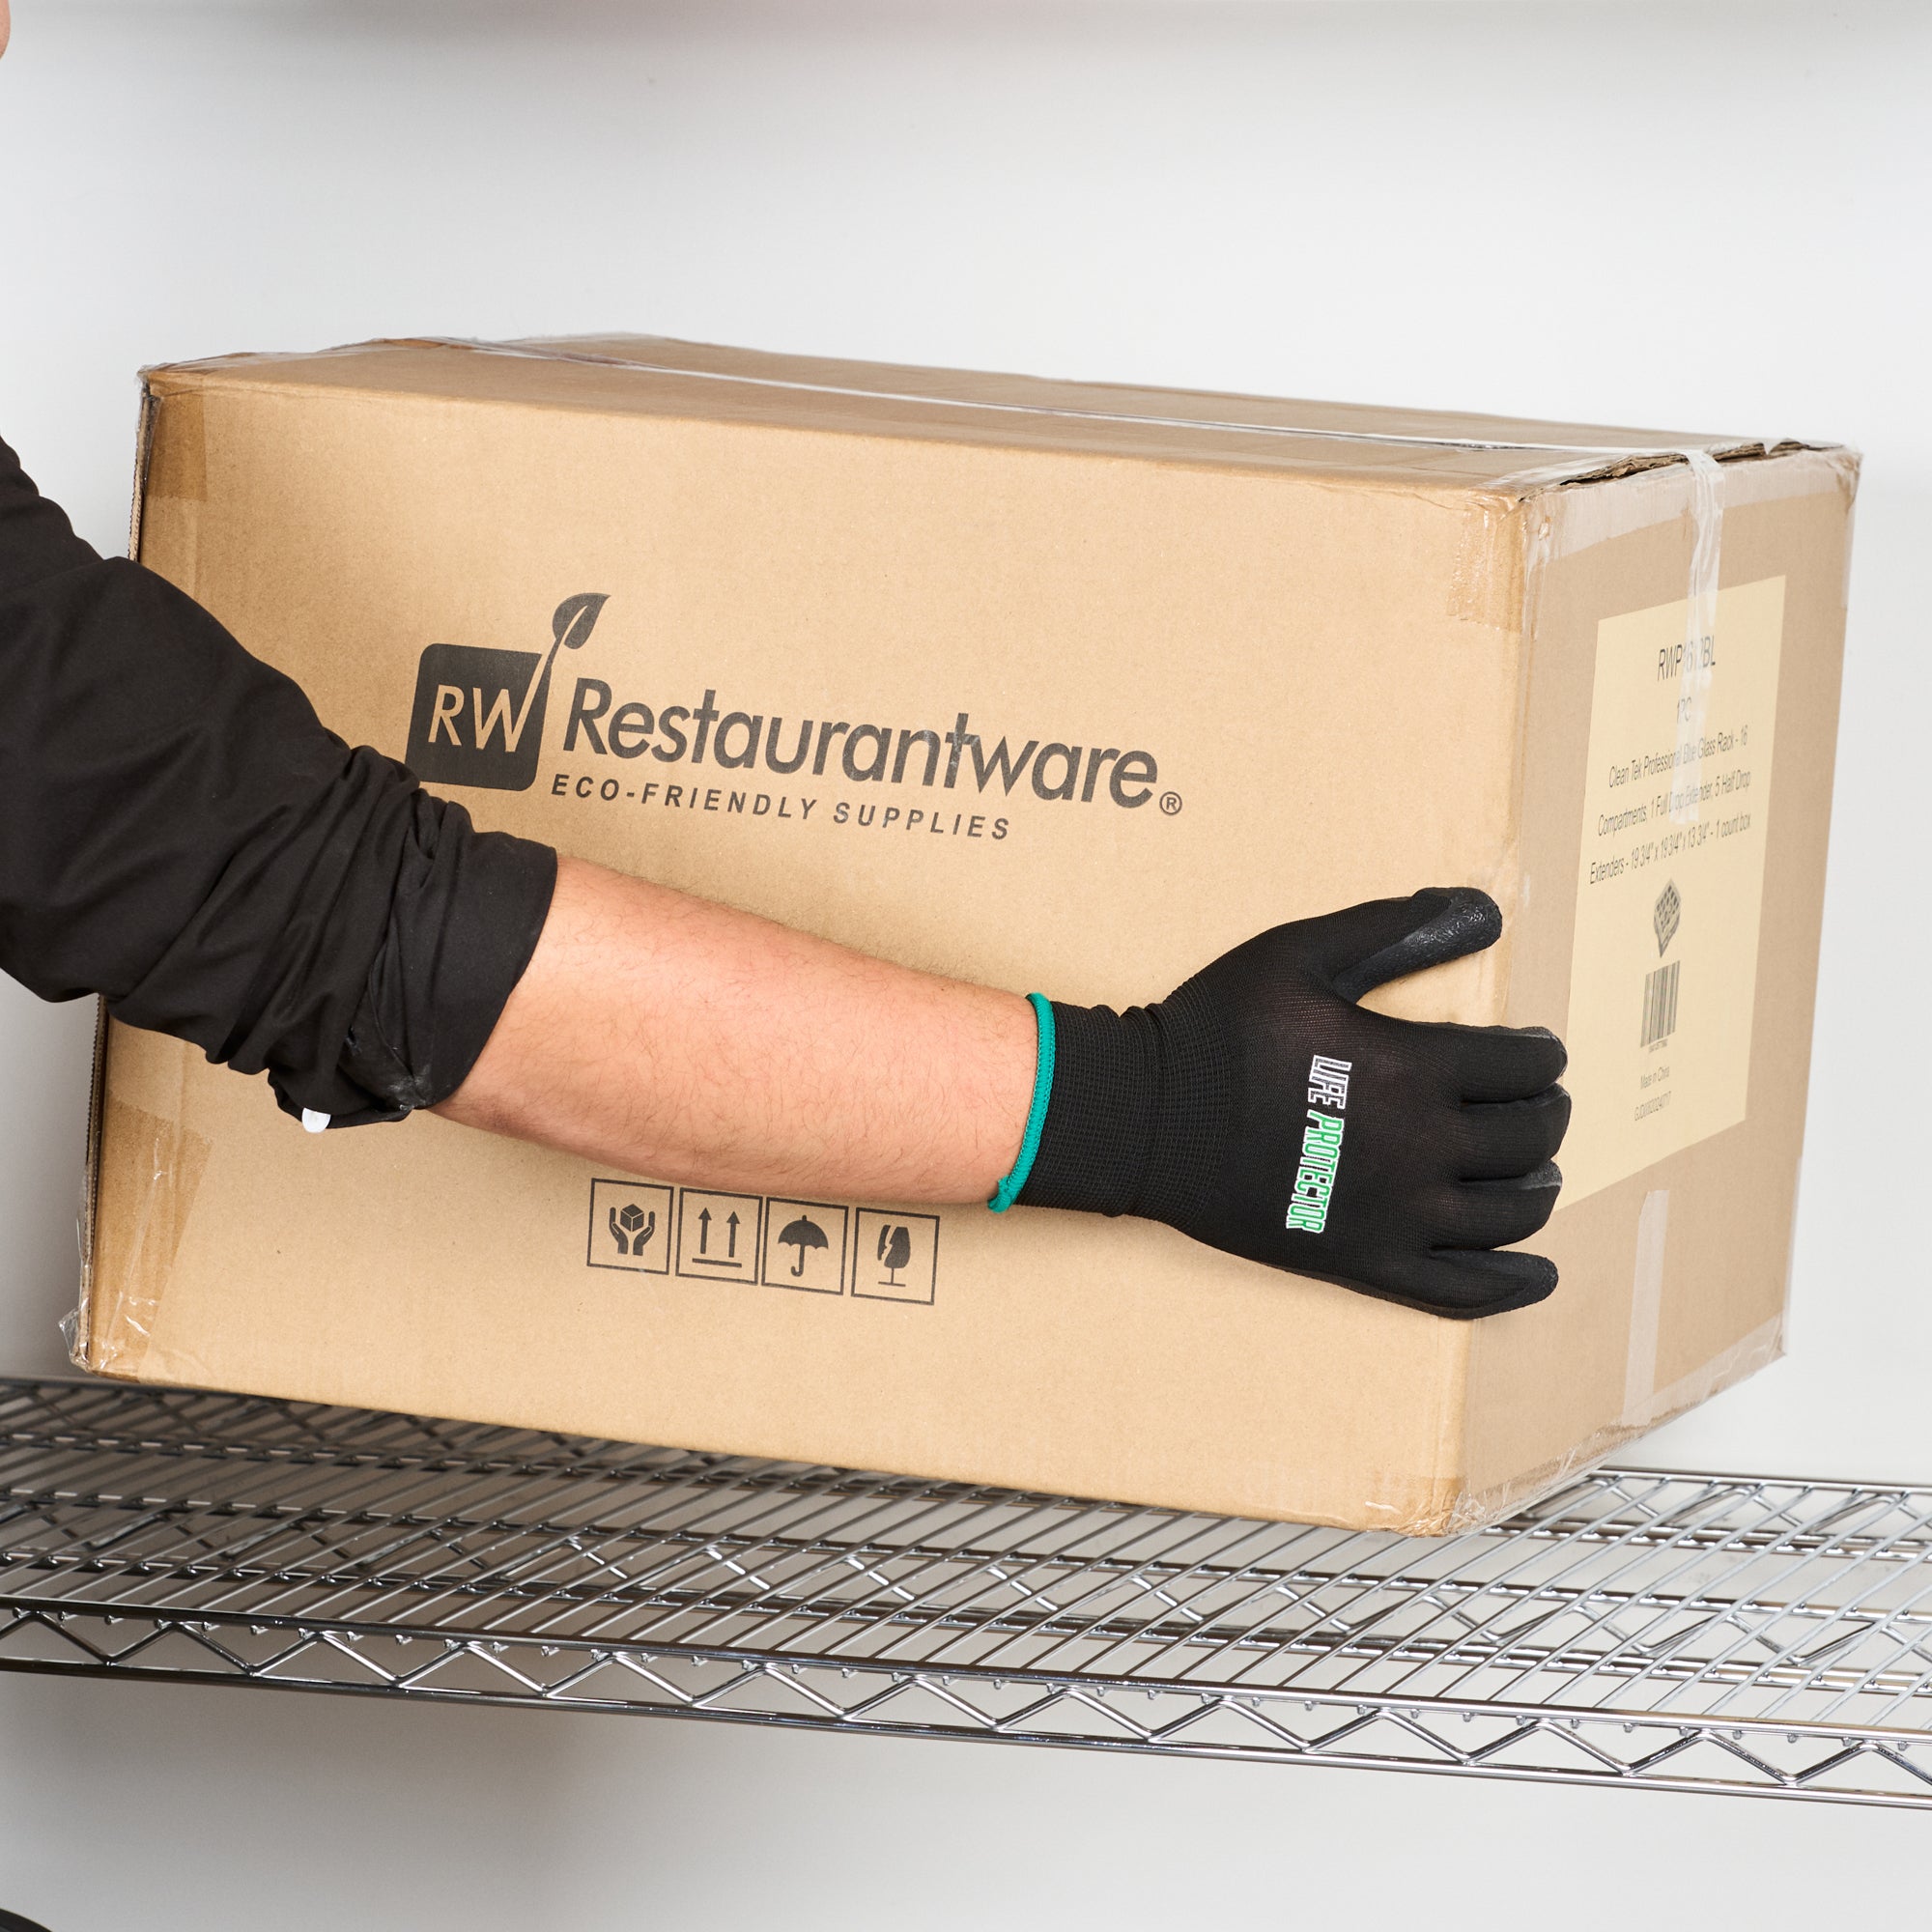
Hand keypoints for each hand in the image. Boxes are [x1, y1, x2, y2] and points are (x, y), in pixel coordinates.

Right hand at [1017, 888, 1569, 1317]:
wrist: (1144, 1118)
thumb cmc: (1216, 1029)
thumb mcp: (1300, 954)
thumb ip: (1394, 928)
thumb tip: (1486, 910)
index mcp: (1413, 1069)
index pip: (1524, 1068)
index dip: (1542, 1055)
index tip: (1536, 1049)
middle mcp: (1420, 1149)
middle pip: (1530, 1140)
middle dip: (1546, 1115)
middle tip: (1537, 1102)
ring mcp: (1395, 1216)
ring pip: (1511, 1215)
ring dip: (1538, 1188)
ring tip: (1534, 1171)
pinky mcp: (1364, 1262)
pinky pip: (1462, 1290)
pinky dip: (1513, 1284)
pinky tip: (1538, 1274)